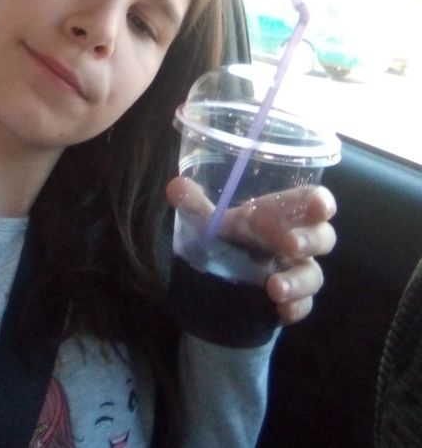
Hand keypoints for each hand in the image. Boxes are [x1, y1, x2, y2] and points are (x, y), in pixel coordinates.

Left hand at [166, 176, 336, 324]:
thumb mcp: (210, 221)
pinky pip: (305, 306)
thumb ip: (196, 205)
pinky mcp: (293, 300)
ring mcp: (296, 271)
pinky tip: (280, 311)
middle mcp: (295, 240)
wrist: (223, 278)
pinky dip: (296, 308)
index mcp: (281, 213)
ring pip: (314, 275)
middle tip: (290, 244)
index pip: (311, 200)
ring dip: (298, 281)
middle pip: (323, 237)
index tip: (320, 207)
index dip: (321, 202)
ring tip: (274, 287)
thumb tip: (175, 187)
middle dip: (311, 240)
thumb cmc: (229, 236)